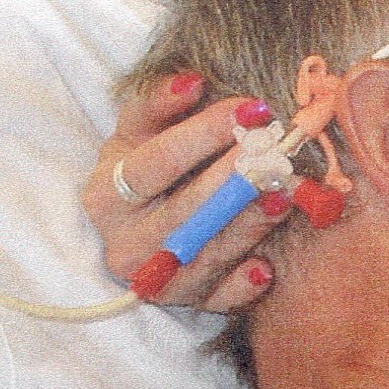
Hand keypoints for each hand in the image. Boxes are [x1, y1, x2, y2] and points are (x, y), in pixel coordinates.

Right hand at [83, 72, 291, 311]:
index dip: (202, 135)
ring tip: (283, 196)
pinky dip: (241, 287)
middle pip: (183, 214)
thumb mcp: (140, 133)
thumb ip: (160, 103)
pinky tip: (265, 268)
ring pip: (204, 256)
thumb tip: (192, 83)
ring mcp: (155, 280)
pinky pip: (217, 301)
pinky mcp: (187, 306)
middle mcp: (123, 244)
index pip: (154, 163)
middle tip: (274, 156)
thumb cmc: (147, 169)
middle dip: (232, 182)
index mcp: (106, 195)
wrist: (141, 226)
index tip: (250, 110)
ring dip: (247, 227)